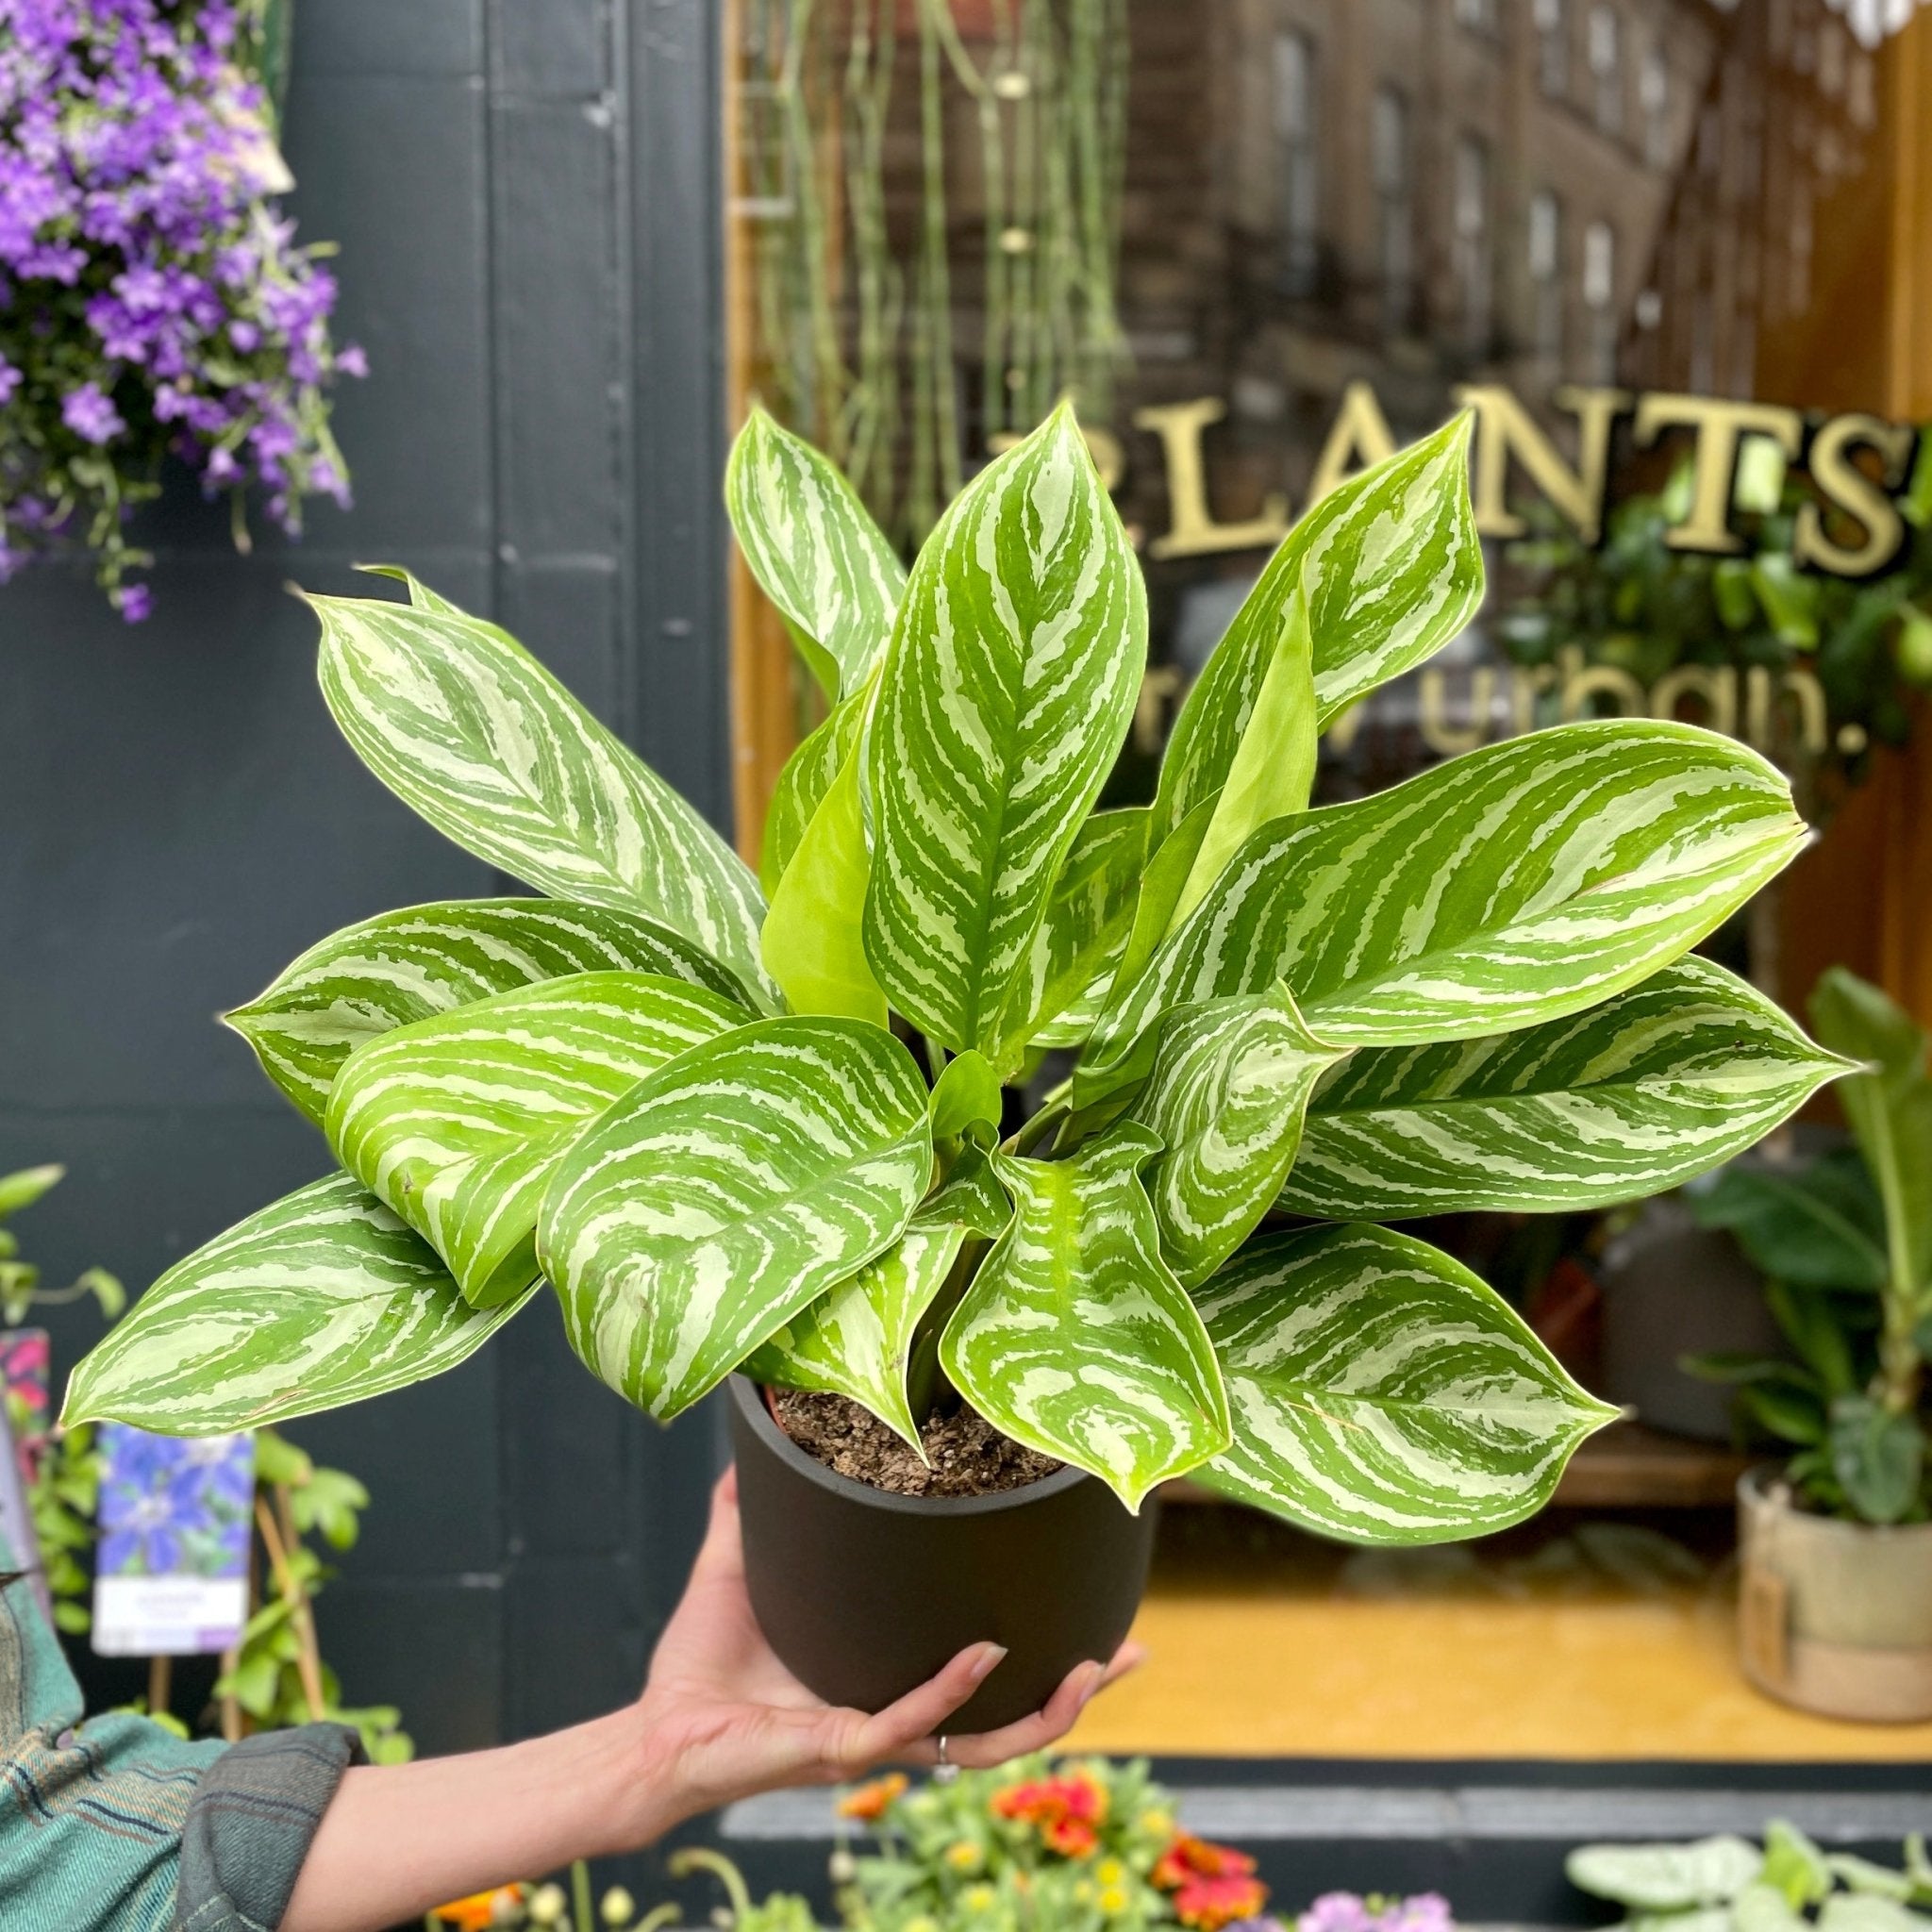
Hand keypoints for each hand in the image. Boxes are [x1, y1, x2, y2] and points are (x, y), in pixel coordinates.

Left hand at [631, 1467, 1142, 1821]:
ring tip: (1094, 1667)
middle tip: (1132, 1649)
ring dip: (1045, 1712)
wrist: (652, 1733)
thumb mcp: (738, 1569)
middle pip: (1009, 1717)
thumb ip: (750, 1510)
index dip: (1042, 1651)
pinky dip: (953, 1691)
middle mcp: (895, 1710)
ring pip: (983, 1741)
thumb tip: (754, 1441)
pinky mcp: (840, 1747)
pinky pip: (912, 1725)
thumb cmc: (699, 1666)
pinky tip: (987, 1657)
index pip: (985, 1672)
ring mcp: (875, 1734)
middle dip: (1077, 1692)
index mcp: (887, 1675)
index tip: (1094, 1609)